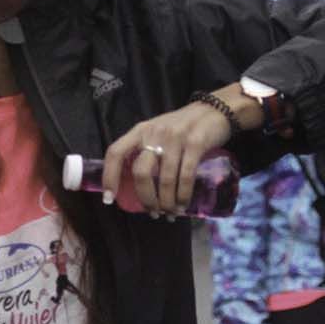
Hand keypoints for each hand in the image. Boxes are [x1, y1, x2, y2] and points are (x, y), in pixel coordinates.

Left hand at [102, 82, 261, 213]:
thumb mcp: (157, 131)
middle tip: (152, 212)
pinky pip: (185, 176)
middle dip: (145, 198)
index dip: (109, 176)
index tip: (109, 198)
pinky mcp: (195, 144)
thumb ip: (145, 150)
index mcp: (140, 131)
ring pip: (165, 179)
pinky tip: (183, 204)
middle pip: (141, 172)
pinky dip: (183, 195)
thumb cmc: (182, 126)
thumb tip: (135, 185)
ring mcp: (175, 138)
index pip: (115, 152)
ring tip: (170, 213)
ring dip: (166, 202)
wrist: (215, 110)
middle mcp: (154, 133)